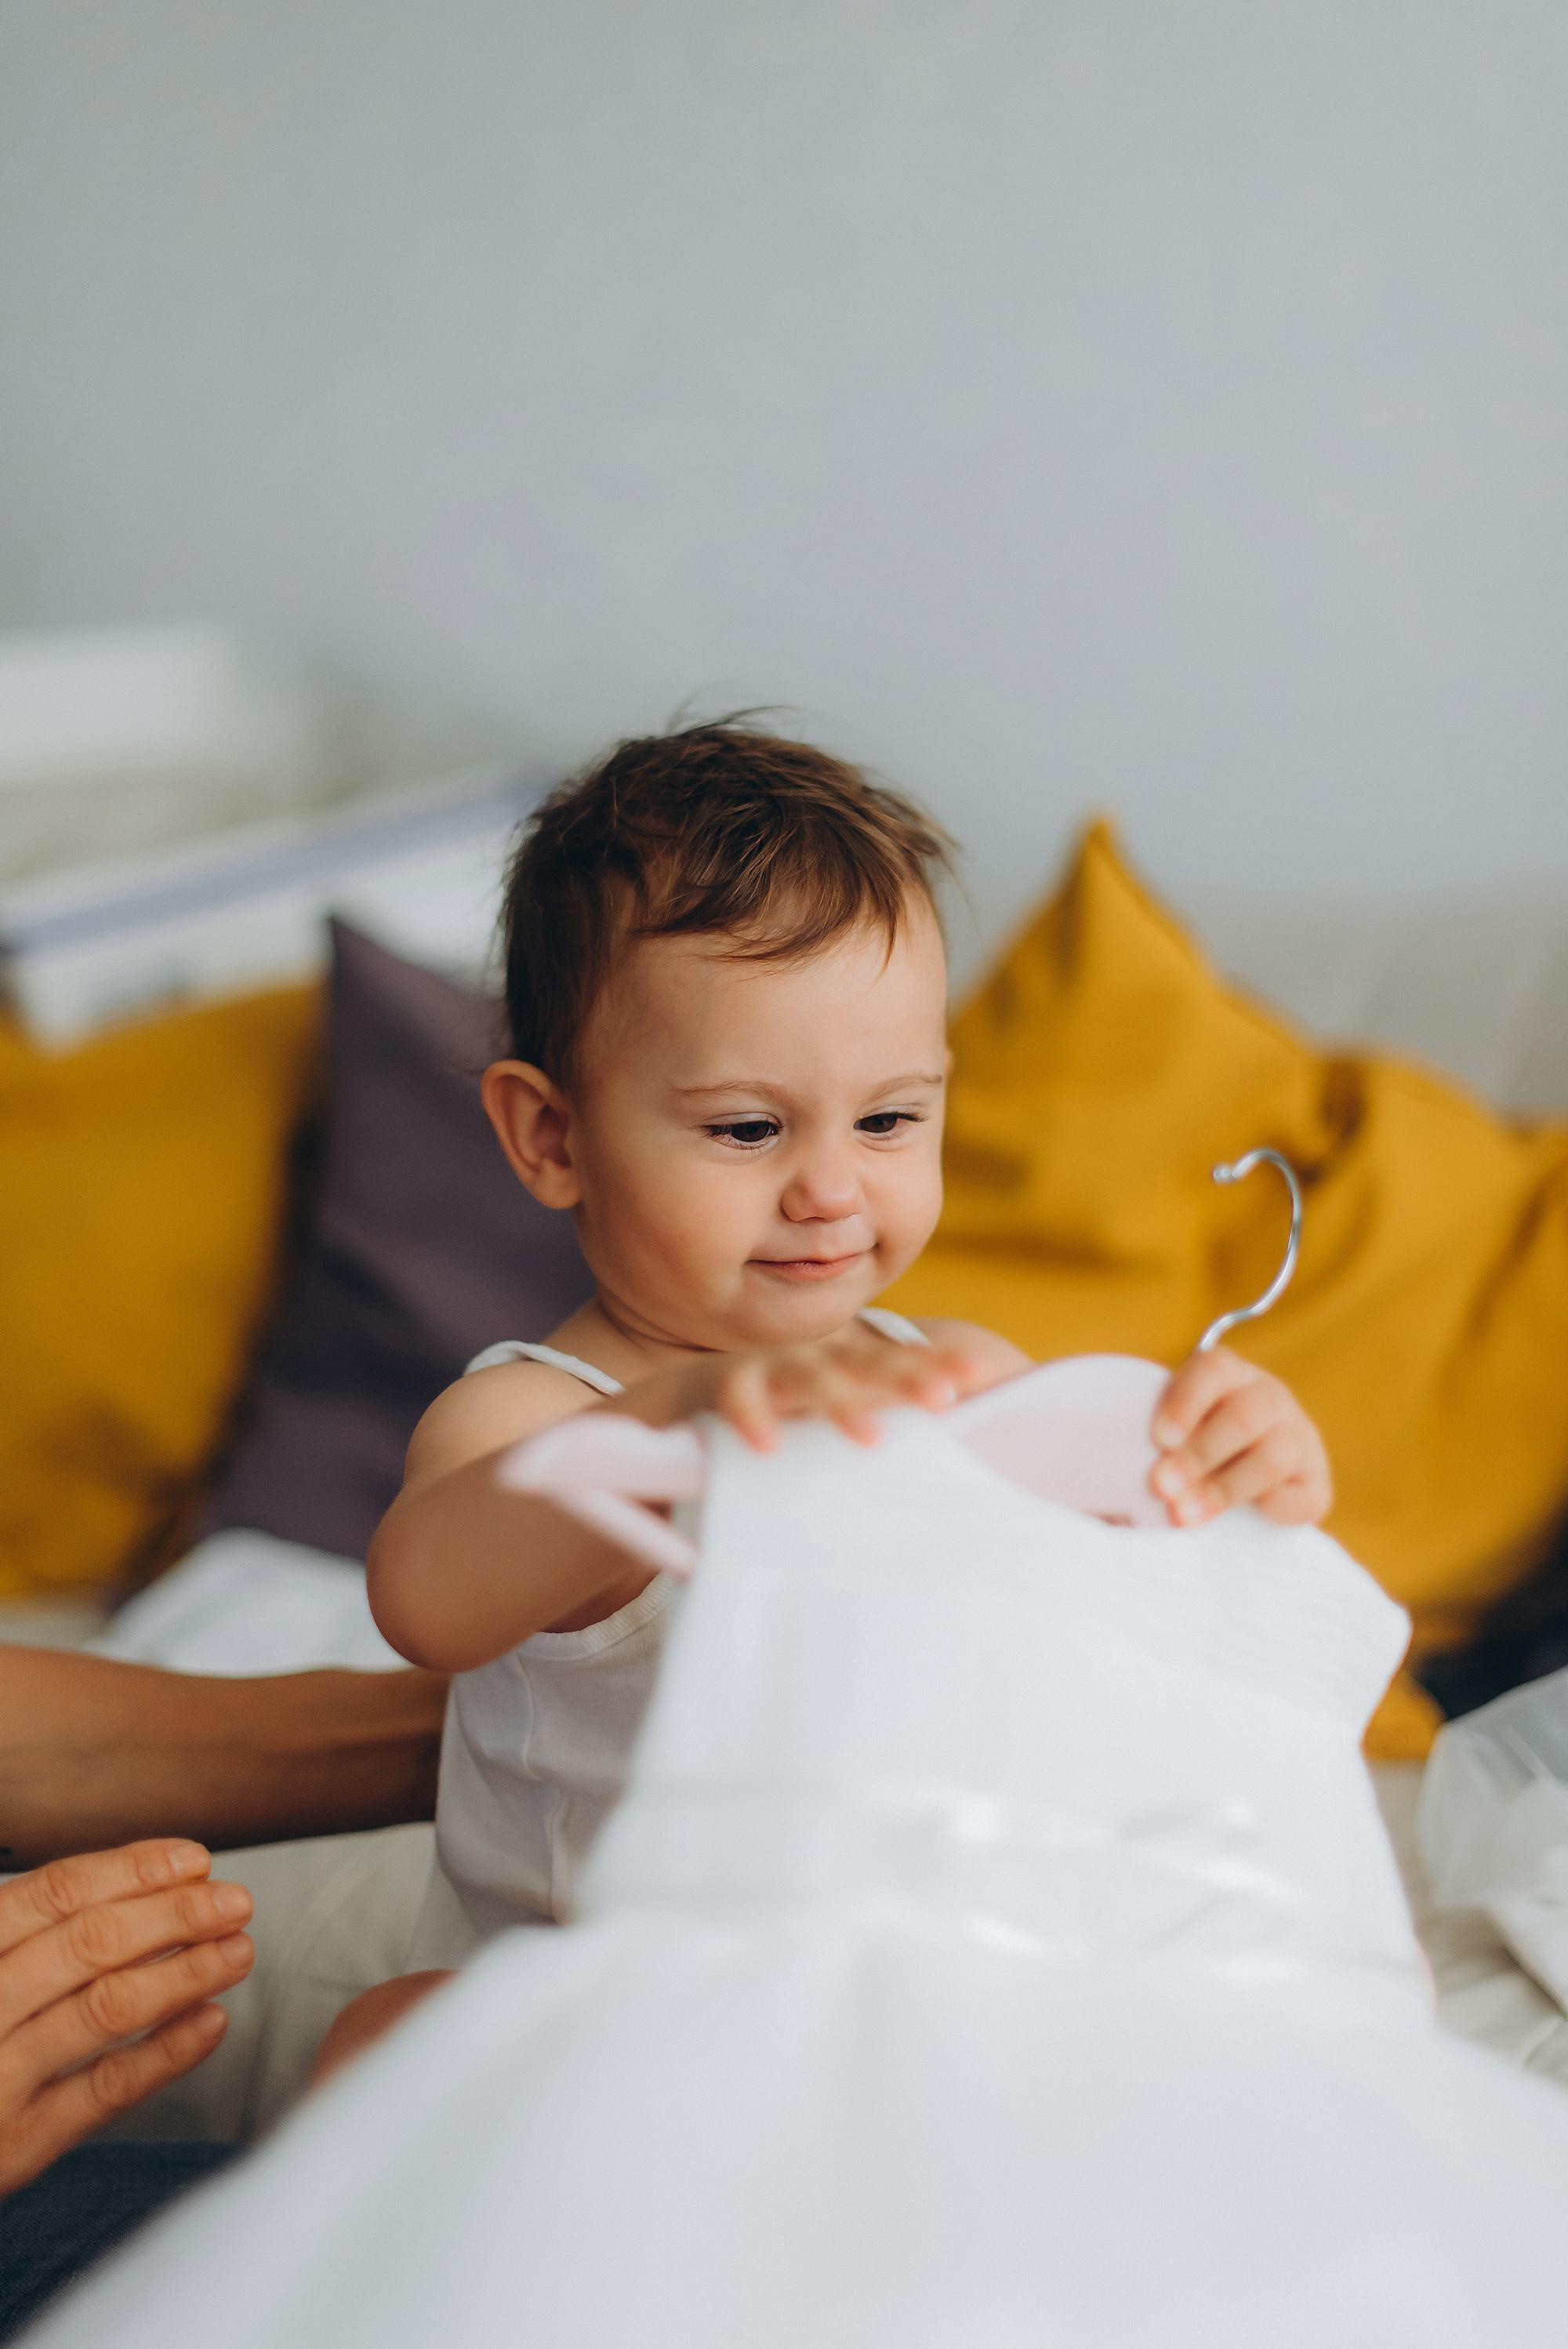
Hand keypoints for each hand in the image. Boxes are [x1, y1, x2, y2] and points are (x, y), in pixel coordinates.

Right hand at [0, 1840, 253, 2196]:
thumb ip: (27, 1937)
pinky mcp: (12, 2147)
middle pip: (89, 1943)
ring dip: (184, 1973)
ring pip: (104, 2009)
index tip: (195, 1861)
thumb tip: (136, 1886)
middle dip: (175, 1916)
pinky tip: (211, 2023)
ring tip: (237, 1953)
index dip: (133, 1870)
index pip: (54, 1893)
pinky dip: (165, 2053)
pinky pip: (103, 2091)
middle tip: (236, 1902)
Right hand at [636, 1324, 993, 1452]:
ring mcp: (770, 1369)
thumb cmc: (780, 1419)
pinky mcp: (723, 1386)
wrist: (684, 1405)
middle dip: (906, 1378)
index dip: (940, 1364)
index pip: (902, 1363)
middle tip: (944, 1399)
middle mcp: (816, 1361)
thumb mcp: (833, 1420)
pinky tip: (769, 1444)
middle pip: (867, 1366)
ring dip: (840, 1403)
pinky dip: (753, 1418)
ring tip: (872, 1438)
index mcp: (849, 1368)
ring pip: (809, 1379)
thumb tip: (955, 1476)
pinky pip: (738, 1400)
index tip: (982, 1374)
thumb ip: (879, 1431)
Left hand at [1148, 1347, 1331, 1528]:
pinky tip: (1245, 1519)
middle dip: (1199, 1453)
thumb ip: (1153, 1441)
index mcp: (1230, 1374)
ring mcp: (1300, 1439)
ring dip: (1224, 1488)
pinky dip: (1273, 1509)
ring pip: (1272, 1457)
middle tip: (1162, 1486)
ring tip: (1185, 1515)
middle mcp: (1270, 1398)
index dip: (1187, 1401)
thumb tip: (1115, 1474)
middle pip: (1244, 1415)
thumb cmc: (1189, 1447)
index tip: (1159, 1438)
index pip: (1214, 1369)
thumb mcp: (1172, 1430)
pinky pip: (1302, 1496)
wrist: (1249, 1477)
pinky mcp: (1316, 1484)